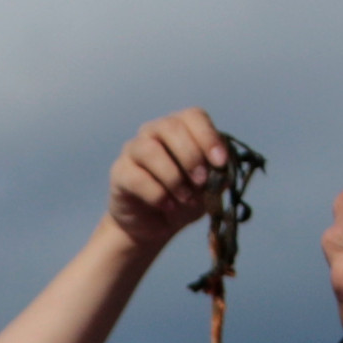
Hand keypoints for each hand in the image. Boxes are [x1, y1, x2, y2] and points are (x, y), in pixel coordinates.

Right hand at [106, 109, 237, 253]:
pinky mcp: (120, 172)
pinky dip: (157, 194)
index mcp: (181, 128)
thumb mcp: (209, 189)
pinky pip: (136, 177)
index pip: (193, 116)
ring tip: (185, 198)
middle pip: (171, 127)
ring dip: (173, 176)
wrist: (154, 225)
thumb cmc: (184, 198)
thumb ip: (218, 177)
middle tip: (202, 182)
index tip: (220, 163)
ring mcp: (134, 150)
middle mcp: (154, 132)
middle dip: (190, 156)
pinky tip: (168, 206)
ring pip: (150, 150)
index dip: (208, 137)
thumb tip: (223, 172)